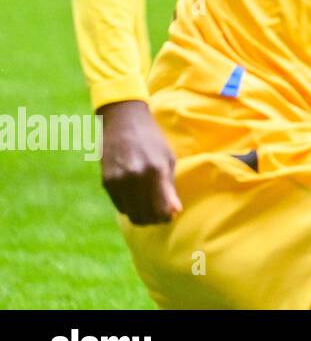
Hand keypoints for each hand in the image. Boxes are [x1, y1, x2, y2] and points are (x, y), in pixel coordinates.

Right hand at [99, 100, 181, 225]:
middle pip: (145, 215)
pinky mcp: (106, 182)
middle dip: (154, 219)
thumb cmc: (152, 140)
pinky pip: (119, 206)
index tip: (171, 213)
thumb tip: (174, 212)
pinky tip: (137, 196)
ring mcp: (118, 181)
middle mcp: (135, 178)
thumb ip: (169, 187)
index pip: (161, 209)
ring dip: (141, 215)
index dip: (166, 216)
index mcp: (155, 171)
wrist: (124, 121)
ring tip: (150, 205)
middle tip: (160, 213)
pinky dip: (130, 207)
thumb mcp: (167, 159)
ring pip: (130, 214)